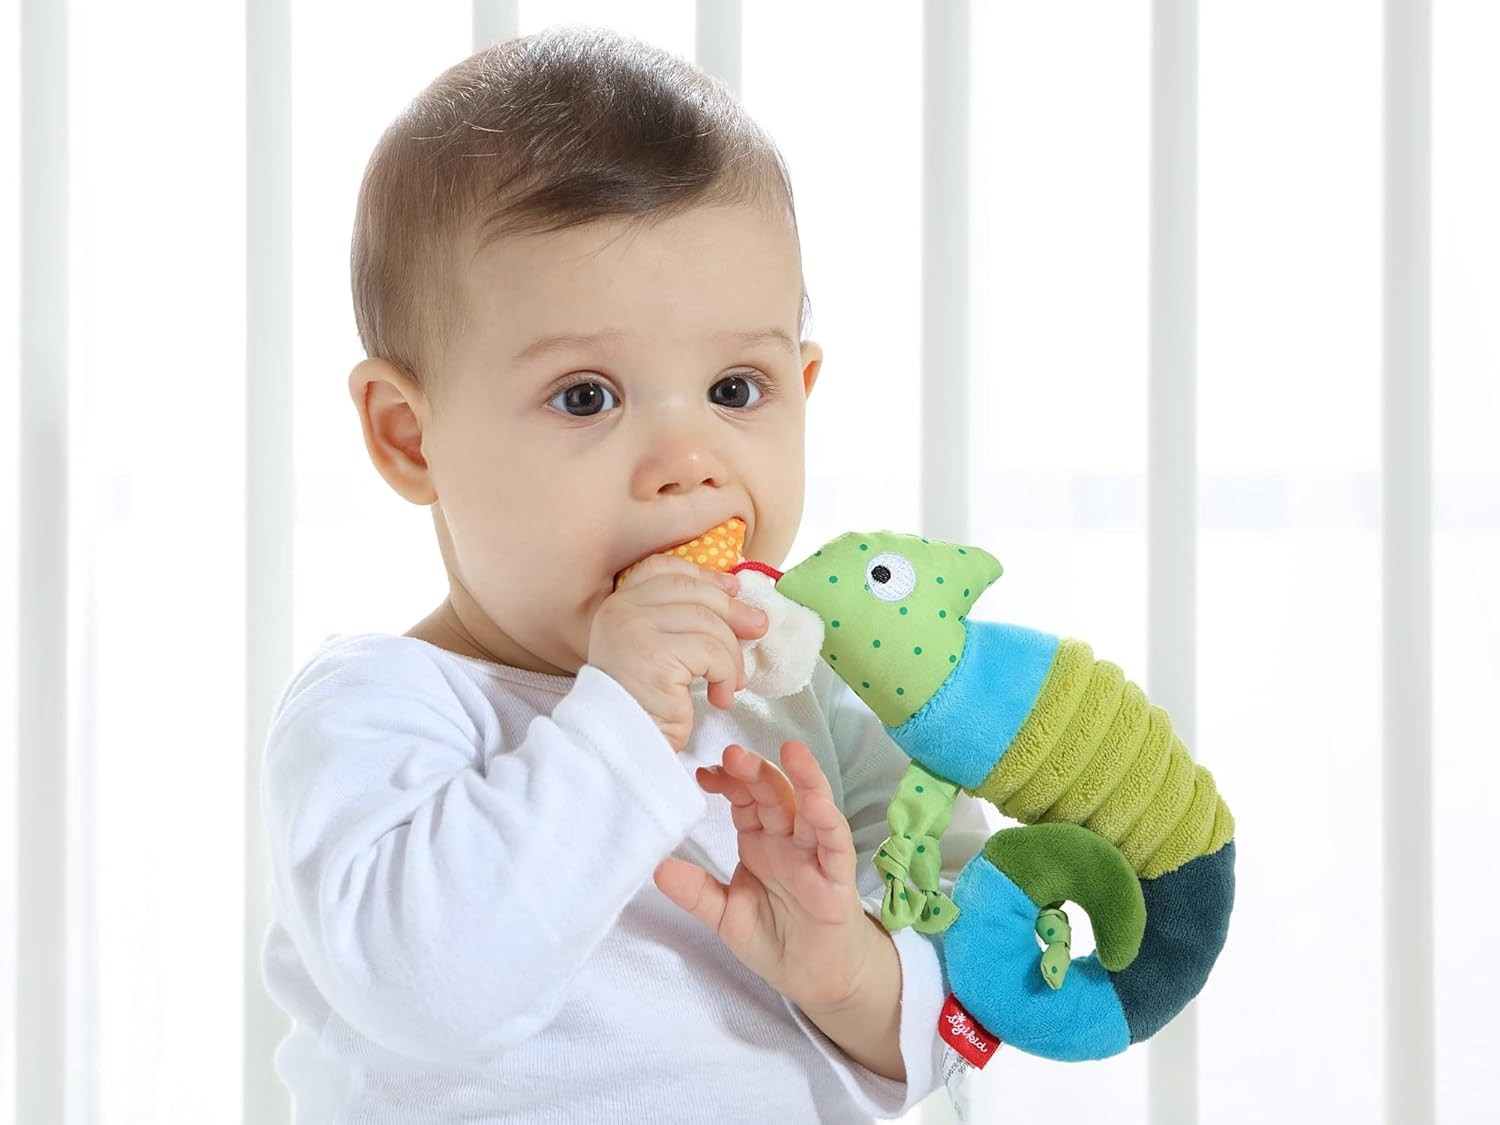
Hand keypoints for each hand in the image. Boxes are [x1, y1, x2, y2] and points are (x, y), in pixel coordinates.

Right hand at [589, 554, 768, 751]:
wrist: (620, 747)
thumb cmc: (641, 704)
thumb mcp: (655, 649)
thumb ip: (681, 620)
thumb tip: (739, 597)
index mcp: (617, 605)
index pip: (662, 569)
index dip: (703, 575)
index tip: (732, 590)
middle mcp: (621, 612)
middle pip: (692, 592)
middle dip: (732, 611)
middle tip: (757, 630)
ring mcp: (636, 631)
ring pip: (708, 624)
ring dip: (731, 655)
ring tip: (731, 683)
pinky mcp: (656, 658)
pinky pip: (711, 653)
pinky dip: (726, 674)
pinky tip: (720, 697)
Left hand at [653, 740, 881, 1012]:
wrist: (816, 979)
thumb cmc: (776, 938)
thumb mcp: (724, 916)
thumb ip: (695, 892)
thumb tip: (656, 868)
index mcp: (760, 842)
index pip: (745, 800)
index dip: (728, 783)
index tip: (704, 773)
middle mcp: (787, 840)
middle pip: (774, 794)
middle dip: (755, 772)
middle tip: (732, 754)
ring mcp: (814, 855)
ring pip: (810, 807)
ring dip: (802, 778)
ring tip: (790, 751)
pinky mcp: (837, 876)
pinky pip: (834, 842)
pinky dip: (827, 819)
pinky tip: (815, 801)